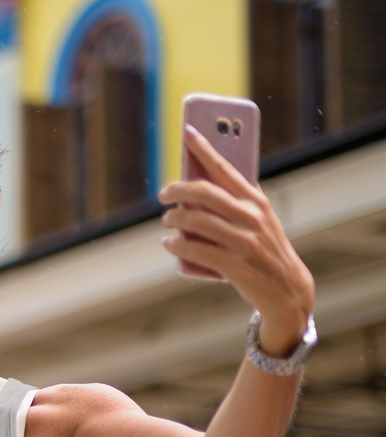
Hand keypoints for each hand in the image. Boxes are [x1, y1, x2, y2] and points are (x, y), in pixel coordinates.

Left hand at [159, 125, 314, 356]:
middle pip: (204, 194)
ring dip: (174, 219)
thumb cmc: (266, 249)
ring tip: (166, 220)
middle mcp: (250, 218)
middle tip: (164, 194)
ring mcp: (243, 242)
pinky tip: (169, 244)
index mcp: (256, 201)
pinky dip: (177, 246)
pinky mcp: (234, 266)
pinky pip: (196, 250)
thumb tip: (210, 175)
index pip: (225, 167)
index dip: (204, 148)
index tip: (187, 132)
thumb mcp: (262, 219)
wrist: (286, 289)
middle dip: (177, 190)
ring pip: (196, 222)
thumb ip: (241, 199)